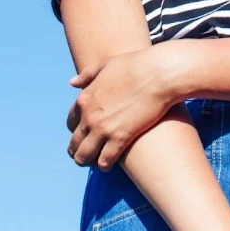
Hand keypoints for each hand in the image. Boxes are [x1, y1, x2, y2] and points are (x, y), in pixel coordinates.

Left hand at [66, 44, 181, 170]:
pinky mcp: (120, 139)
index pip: (71, 122)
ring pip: (84, 155)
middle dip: (77, 151)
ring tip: (94, 164)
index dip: (76, 130)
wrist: (158, 74)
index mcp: (85, 99)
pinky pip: (105, 160)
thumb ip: (87, 75)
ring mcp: (103, 129)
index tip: (83, 134)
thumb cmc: (136, 66)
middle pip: (75, 142)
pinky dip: (104, 165)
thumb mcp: (105, 65)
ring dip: (86, 161)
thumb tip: (72, 83)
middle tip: (83, 156)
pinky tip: (107, 166)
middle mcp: (89, 116)